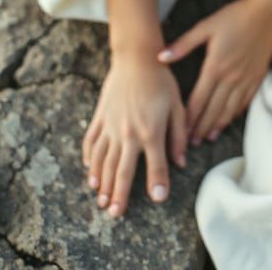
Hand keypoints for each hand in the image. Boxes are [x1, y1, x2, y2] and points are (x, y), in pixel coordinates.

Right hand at [83, 55, 187, 218]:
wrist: (136, 57)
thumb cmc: (161, 80)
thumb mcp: (177, 106)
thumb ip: (178, 136)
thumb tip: (181, 162)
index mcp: (151, 132)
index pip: (156, 166)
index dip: (158, 184)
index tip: (157, 200)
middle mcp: (128, 133)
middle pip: (122, 171)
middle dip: (119, 195)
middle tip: (115, 213)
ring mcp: (111, 127)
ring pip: (103, 161)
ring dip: (102, 183)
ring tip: (101, 200)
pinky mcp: (100, 118)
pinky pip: (91, 142)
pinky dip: (90, 159)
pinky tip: (90, 172)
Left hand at [157, 0, 271, 144]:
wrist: (265, 14)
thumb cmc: (233, 17)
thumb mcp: (205, 27)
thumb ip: (183, 44)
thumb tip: (161, 57)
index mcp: (215, 66)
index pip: (199, 100)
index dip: (189, 119)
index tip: (180, 132)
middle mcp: (230, 78)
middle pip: (213, 110)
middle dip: (201, 128)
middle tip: (191, 142)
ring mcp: (245, 80)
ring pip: (229, 110)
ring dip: (217, 125)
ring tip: (207, 137)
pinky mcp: (256, 78)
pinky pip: (244, 102)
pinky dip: (234, 114)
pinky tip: (228, 120)